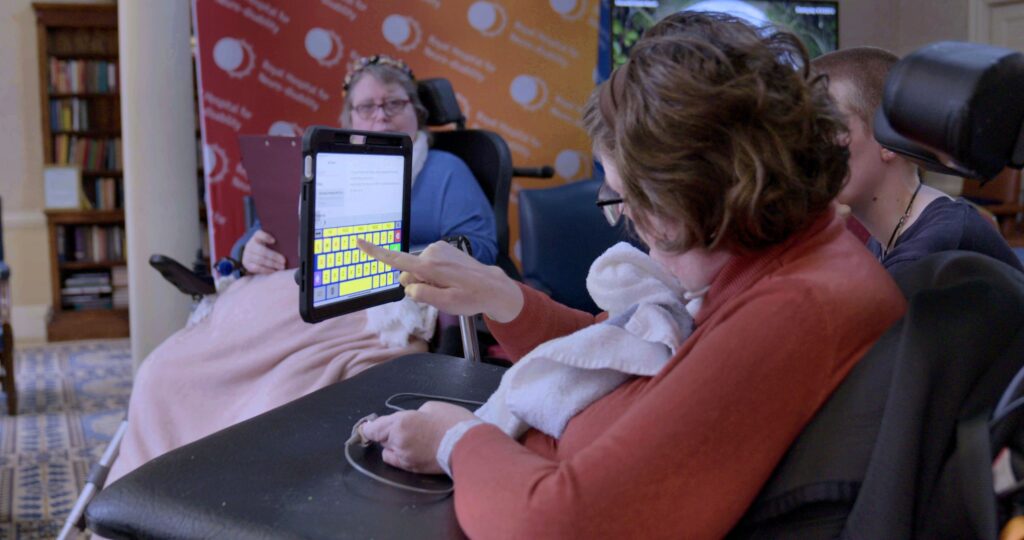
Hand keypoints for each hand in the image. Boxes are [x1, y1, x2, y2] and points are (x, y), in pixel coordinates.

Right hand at [242, 230, 285, 273]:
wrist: (251, 255)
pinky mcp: (247, 264)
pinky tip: (274, 271)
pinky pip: (257, 268)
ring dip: (272, 264)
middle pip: (261, 250)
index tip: (274, 241)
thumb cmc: (265, 248)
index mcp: (256, 237)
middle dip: (274, 256)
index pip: (259, 234)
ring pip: (260, 260)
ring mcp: (247, 255)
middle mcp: (250, 245)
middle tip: (284, 261)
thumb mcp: (267, 243)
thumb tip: (287, 247)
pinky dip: (266, 270)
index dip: (266, 237)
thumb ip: (274, 243)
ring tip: (281, 267)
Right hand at [357, 240, 523, 322]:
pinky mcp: (442, 248)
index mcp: (431, 267)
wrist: (492, 286)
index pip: (397, 260)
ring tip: (448, 287)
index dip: (376, 252)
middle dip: (417, 283)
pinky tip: (449, 280)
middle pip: (408, 272)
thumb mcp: (446, 304)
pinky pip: (427, 264)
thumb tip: (408, 287)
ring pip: (418, 268)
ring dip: (427, 279)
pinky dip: (433, 273)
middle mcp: (432, 253)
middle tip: (441, 293)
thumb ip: (423, 295)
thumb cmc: (471, 298)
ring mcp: (438, 249)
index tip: (359, 241)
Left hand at [359, 401, 476, 473]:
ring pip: (390, 452)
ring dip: (394, 446)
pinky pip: (399, 462)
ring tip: (410, 440)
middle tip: (401, 428)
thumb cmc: (453, 422)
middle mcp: (398, 443)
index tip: (368, 426)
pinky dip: (402, 456)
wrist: (470, 446)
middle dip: (387, 434)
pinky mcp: (414, 470)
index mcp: (401, 424)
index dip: (369, 427)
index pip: (374, 429)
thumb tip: (409, 421)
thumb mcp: (432, 407)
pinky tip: (414, 450)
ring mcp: (406, 459)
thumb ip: (415, 414)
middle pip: (382, 440)